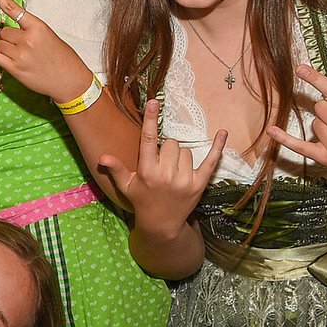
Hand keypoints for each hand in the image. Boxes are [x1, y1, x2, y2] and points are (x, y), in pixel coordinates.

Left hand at [0, 0, 93, 101]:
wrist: (70, 80)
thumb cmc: (61, 57)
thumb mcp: (49, 36)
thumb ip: (29, 30)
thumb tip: (5, 31)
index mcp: (38, 26)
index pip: (13, 8)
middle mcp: (27, 39)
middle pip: (3, 32)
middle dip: (9, 38)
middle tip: (24, 49)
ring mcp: (20, 54)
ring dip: (6, 49)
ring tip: (23, 57)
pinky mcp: (14, 68)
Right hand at [96, 99, 225, 230]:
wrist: (162, 224)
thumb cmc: (142, 201)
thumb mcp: (126, 186)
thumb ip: (116, 169)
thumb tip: (103, 157)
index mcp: (147, 171)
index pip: (148, 139)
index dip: (150, 119)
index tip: (153, 102)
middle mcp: (166, 174)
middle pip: (170, 143)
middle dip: (166, 149)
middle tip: (162, 164)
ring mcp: (184, 179)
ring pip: (186, 151)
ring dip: (180, 157)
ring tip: (174, 172)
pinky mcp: (199, 184)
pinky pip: (211, 161)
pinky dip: (217, 148)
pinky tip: (222, 133)